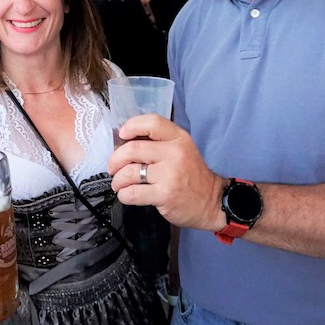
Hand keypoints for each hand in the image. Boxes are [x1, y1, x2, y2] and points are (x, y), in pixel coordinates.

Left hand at [107, 114, 226, 231]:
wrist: (212, 202)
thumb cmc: (191, 175)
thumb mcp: (182, 150)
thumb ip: (159, 143)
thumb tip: (125, 141)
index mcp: (178, 138)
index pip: (152, 122)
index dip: (132, 126)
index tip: (122, 135)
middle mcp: (175, 153)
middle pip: (133, 149)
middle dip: (115, 159)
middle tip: (113, 167)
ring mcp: (170, 175)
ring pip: (129, 172)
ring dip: (117, 180)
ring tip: (118, 183)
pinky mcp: (165, 195)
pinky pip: (133, 193)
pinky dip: (124, 195)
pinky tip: (126, 194)